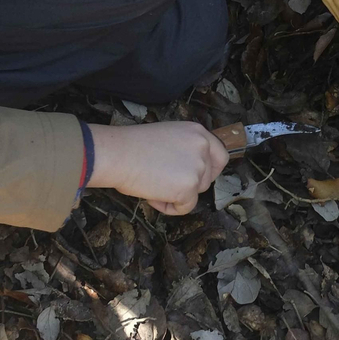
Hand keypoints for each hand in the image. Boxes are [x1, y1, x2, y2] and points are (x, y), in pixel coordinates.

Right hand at [86, 121, 228, 213]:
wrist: (118, 154)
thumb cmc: (132, 146)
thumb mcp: (168, 137)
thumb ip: (185, 149)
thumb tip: (188, 169)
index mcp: (198, 132)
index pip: (220, 156)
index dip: (209, 171)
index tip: (195, 178)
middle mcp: (203, 147)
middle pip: (207, 178)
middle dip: (189, 185)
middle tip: (165, 183)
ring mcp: (198, 167)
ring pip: (196, 193)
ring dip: (177, 195)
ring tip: (153, 185)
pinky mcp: (189, 187)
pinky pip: (185, 207)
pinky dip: (169, 207)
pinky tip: (152, 196)